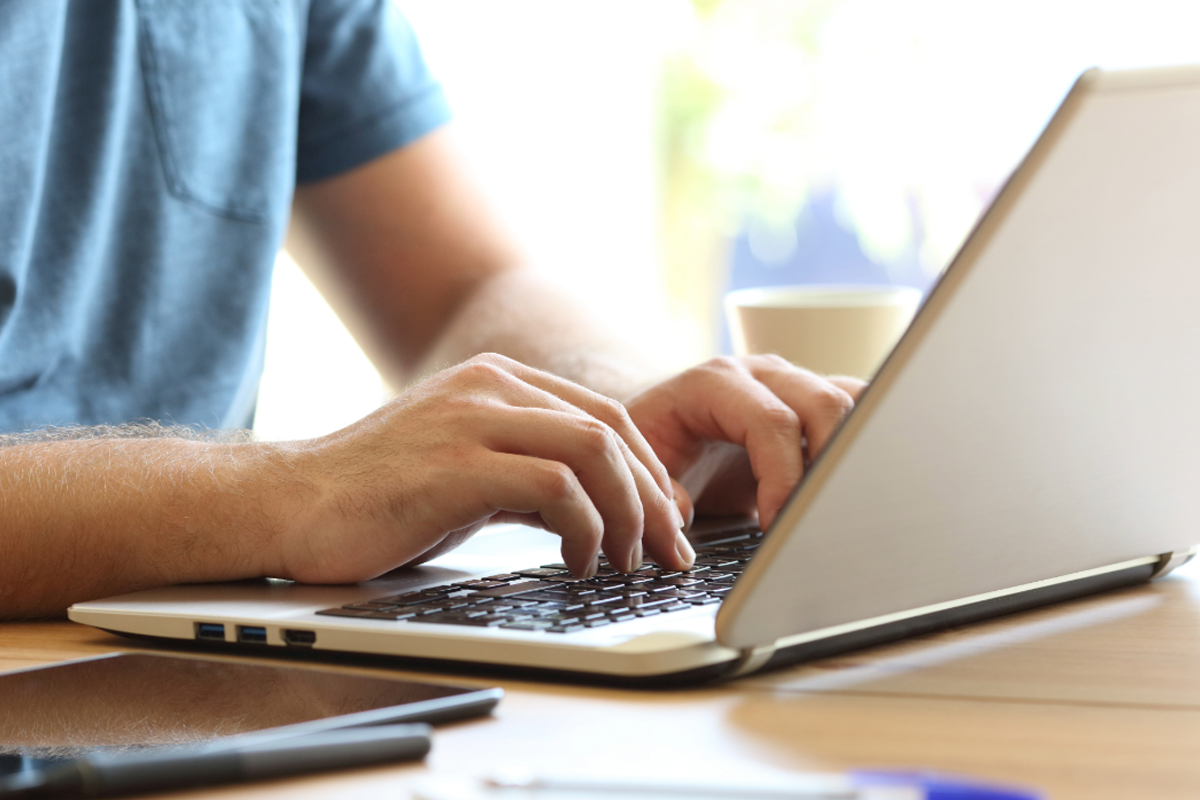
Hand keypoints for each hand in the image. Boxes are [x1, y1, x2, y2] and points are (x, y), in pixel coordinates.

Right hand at [271, 354, 690, 583]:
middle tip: (669, 550)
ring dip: (627, 513)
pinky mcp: (456, 465)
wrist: (290, 505)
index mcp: (498, 380)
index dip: (648, 470)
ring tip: (627, 562)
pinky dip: (585, 529)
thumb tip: (597, 511)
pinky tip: (578, 562)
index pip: (604, 416)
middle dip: (653, 496)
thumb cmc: (378, 497)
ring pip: (594, 451)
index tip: (666, 520)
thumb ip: (529, 475)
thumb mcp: (469, 472)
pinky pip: (555, 489)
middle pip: (611, 430)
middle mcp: (491, 387)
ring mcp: (472, 420)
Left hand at [625, 355, 865, 529]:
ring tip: (837, 504)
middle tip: (813, 519)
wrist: (659, 420)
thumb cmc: (650, 441)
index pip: (771, 422)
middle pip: (824, 404)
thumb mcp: (637, 466)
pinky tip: (856, 485)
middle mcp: (762, 374)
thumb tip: (680, 515)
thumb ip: (656, 492)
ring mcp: (794, 384)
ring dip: (855, 453)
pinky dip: (866, 445)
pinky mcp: (814, 405)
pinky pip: (860, 410)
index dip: (782, 478)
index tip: (776, 525)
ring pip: (853, 401)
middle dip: (829, 467)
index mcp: (715, 383)